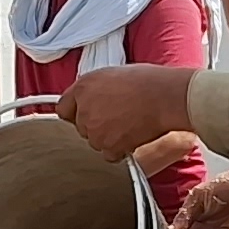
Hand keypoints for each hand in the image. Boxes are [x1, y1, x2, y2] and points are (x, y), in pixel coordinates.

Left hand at [61, 64, 199, 158]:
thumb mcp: (112, 74)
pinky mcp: (109, 147)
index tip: (85, 114)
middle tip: (118, 117)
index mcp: (83, 87)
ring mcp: (95, 131)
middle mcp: (84, 110)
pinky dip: (120, 150)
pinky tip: (133, 135)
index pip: (63, 108)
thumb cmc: (147, 81)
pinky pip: (109, 154)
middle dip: (96, 125)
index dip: (76, 112)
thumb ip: (94, 88)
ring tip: (129, 124)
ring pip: (95, 142)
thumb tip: (91, 98)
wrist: (165, 97)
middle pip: (81, 128)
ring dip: (108, 138)